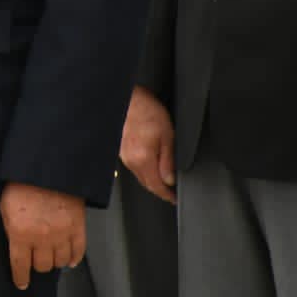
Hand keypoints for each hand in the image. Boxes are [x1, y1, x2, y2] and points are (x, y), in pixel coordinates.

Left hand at [0, 182, 84, 289]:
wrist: (48, 167)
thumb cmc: (22, 184)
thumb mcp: (5, 207)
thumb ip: (10, 229)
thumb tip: (15, 246)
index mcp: (20, 233)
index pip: (20, 266)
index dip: (21, 277)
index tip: (22, 283)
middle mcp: (42, 238)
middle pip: (42, 266)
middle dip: (37, 264)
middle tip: (35, 258)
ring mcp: (62, 234)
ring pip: (60, 262)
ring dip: (54, 261)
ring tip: (51, 255)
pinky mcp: (78, 227)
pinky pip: (78, 252)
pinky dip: (74, 258)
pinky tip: (69, 260)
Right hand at [118, 87, 176, 203]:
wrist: (129, 98)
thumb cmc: (148, 111)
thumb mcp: (167, 136)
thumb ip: (168, 161)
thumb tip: (170, 180)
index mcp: (143, 159)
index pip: (156, 186)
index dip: (167, 195)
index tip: (175, 199)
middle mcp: (131, 161)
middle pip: (147, 184)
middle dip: (160, 190)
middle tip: (171, 192)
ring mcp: (124, 156)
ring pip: (140, 176)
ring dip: (152, 180)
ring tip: (164, 180)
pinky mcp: (120, 150)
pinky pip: (134, 166)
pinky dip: (144, 170)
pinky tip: (150, 165)